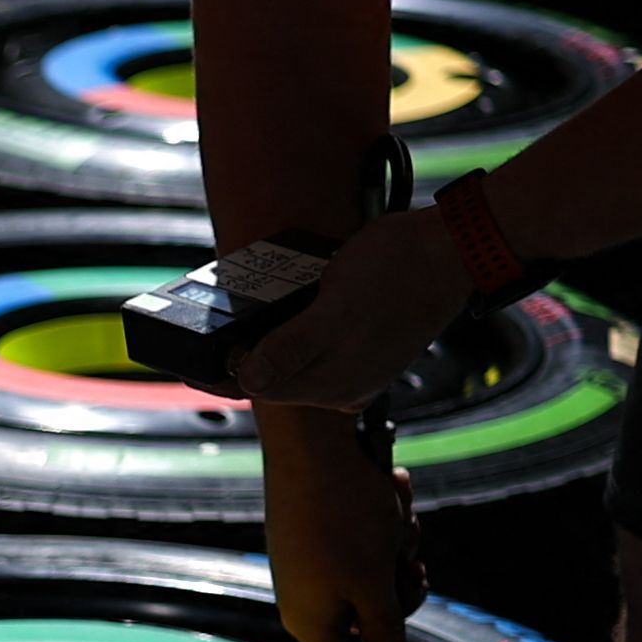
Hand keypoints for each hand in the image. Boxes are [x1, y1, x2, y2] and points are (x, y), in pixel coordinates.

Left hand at [223, 203, 464, 411]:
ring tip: (239, 325)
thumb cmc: (395, 277)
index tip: (191, 366)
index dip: (223, 375)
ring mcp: (358, 366)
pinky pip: (317, 345)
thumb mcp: (332, 312)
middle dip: (244, 360)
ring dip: (267, 345)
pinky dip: (294, 333)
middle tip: (211, 336)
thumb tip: (247, 380)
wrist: (450, 252)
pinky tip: (283, 313)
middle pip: (277, 379)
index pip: (262, 389)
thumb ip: (289, 349)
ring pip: (296, 362)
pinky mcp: (365, 343)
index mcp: (334, 386)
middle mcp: (345, 385)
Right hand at [255, 400, 424, 641]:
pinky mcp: (316, 536)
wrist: (309, 444)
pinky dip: (382, 526)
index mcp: (315, 622)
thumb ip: (387, 630)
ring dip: (396, 550)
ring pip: (374, 579)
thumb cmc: (343, 518)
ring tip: (394, 517)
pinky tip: (386, 497)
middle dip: (401, 590)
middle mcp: (307, 600)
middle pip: (373, 622)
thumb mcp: (378, 582)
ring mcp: (310, 567)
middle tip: (409, 565)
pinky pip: (363, 547)